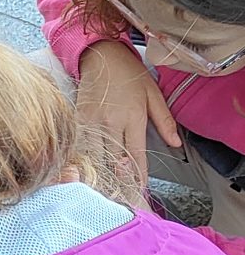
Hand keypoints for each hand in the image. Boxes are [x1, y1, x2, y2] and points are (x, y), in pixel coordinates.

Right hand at [76, 40, 180, 184]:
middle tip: (121, 199)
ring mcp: (91, 123)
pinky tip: (85, 173)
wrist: (101, 55)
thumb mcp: (154, 94)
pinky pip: (80, 147)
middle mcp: (110, 123)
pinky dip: (83, 161)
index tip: (140, 191)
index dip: (138, 176)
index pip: (135, 156)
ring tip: (102, 192)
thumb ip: (164, 120)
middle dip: (118, 181)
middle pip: (112, 161)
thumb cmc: (130, 73)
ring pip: (93, 157)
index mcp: (132, 118)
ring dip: (98, 175)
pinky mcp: (77, 120)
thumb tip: (176, 143)